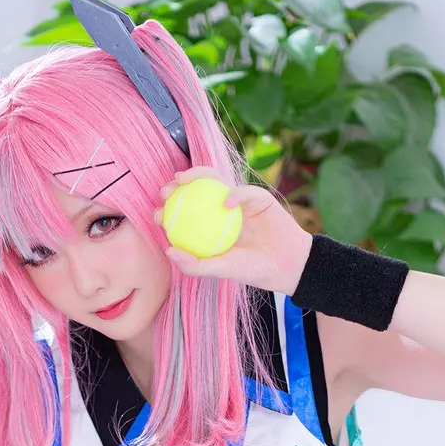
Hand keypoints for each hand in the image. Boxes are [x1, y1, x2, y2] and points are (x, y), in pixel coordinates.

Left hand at [154, 166, 312, 294]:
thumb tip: (168, 251)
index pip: (186, 213)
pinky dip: (235, 195)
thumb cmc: (254, 270)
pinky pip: (244, 191)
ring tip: (183, 179)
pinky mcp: (257, 196)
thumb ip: (195, 264)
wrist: (287, 266)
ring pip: (216, 181)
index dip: (169, 210)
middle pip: (196, 191)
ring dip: (197, 175)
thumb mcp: (222, 270)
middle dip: (177, 186)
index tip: (157, 214)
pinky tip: (226, 202)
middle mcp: (221, 210)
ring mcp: (239, 201)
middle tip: (165, 191)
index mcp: (211, 226)